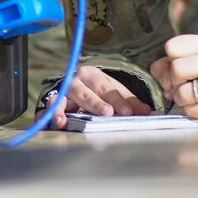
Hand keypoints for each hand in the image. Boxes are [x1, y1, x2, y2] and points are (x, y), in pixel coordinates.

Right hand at [36, 65, 151, 129]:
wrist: (73, 84)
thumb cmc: (96, 90)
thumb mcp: (113, 92)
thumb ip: (129, 102)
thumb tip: (147, 111)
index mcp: (93, 75)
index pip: (108, 88)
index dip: (119, 101)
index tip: (128, 112)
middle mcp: (76, 81)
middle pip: (87, 92)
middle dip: (96, 103)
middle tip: (108, 113)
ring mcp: (63, 91)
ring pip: (65, 99)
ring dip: (66, 110)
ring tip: (72, 120)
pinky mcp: (52, 102)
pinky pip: (49, 108)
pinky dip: (52, 114)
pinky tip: (57, 122)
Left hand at [150, 34, 197, 117]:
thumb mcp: (193, 57)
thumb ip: (168, 62)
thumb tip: (160, 76)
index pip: (173, 46)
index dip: (169, 59)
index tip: (178, 65)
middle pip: (178, 68)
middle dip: (174, 79)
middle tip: (182, 83)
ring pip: (184, 92)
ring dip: (180, 97)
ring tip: (189, 95)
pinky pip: (193, 110)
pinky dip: (191, 110)